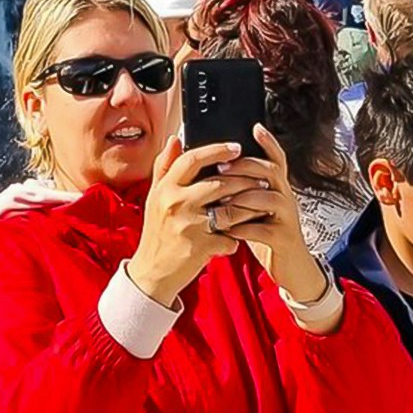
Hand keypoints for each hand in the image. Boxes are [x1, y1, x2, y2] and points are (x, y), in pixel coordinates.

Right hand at [128, 136, 269, 306]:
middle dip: (244, 181)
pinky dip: (235, 239)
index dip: (217, 150)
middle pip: (219, 183)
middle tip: (260, 180)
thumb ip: (164, 167)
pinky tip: (236, 238)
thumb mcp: (155, 197)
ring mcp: (188, 226)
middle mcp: (175, 204)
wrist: (152, 272)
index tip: (236, 147)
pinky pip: (229, 238)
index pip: (192, 159)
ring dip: (248, 209)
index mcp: (165, 189)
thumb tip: (175, 140)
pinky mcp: (200, 247)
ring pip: (231, 210)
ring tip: (257, 206)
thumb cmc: (157, 232)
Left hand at [214, 124, 327, 302]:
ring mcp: (287, 218)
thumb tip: (217, 170)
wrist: (291, 268)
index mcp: (278, 188)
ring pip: (267, 199)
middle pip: (270, 172)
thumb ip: (244, 191)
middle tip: (220, 168)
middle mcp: (285, 198)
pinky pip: (263, 229)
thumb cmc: (267, 235)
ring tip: (220, 201)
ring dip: (241, 198)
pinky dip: (243, 228)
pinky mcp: (283, 239)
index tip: (255, 127)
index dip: (268, 143)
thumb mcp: (257, 209)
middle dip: (245, 167)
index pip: (276, 159)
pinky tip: (227, 230)